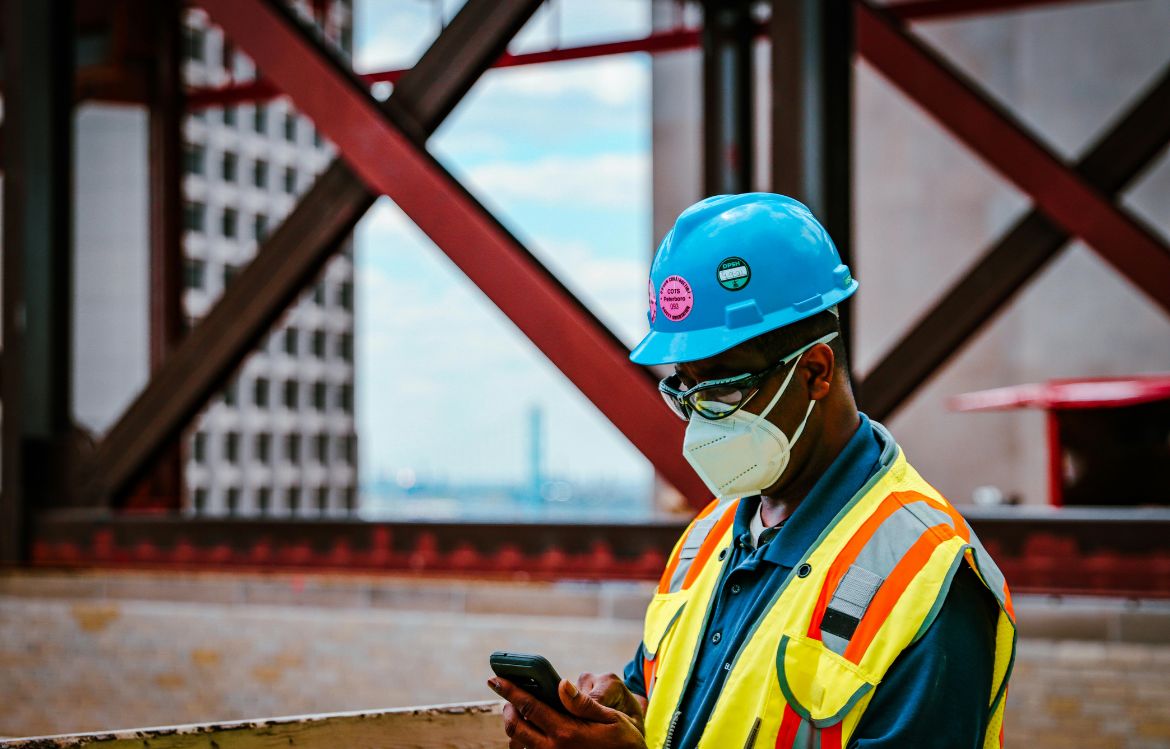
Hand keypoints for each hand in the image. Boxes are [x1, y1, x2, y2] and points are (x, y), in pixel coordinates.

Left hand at [489, 676, 646, 748]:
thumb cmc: (624, 741)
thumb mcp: (612, 718)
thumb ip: (583, 703)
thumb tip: (561, 684)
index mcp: (567, 732)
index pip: (529, 706)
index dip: (510, 690)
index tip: (495, 678)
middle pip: (514, 727)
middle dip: (507, 708)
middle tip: (509, 696)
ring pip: (517, 744)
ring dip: (514, 726)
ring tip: (519, 712)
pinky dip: (523, 741)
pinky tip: (531, 730)